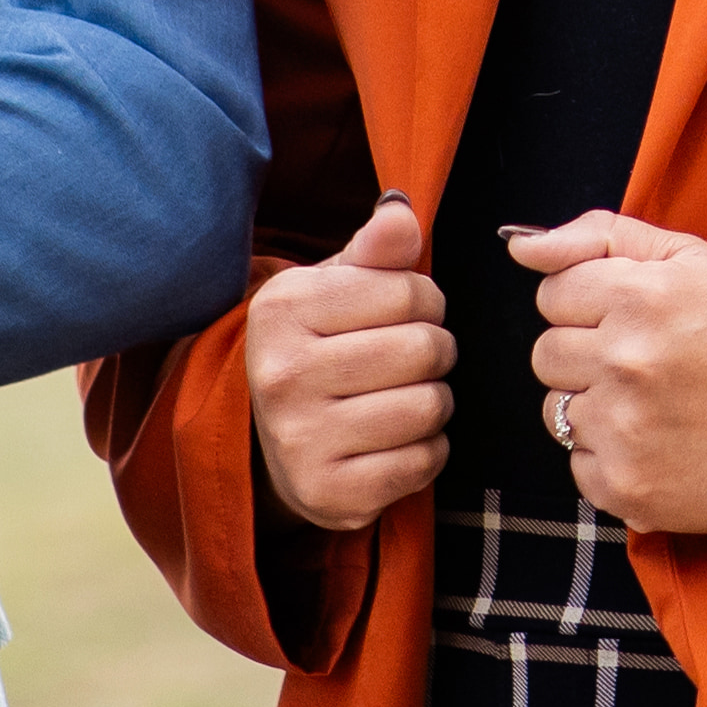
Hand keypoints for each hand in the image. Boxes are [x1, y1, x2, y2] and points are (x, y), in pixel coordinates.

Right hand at [244, 193, 453, 529]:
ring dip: (434, 403)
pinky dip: (426, 452)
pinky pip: (424, 462)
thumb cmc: (320, 348)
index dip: (425, 302)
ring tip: (402, 398)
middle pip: (426, 349)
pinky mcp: (329, 493)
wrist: (272, 443)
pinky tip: (394, 442)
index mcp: (282, 310)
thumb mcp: (336, 287)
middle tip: (408, 361)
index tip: (403, 315)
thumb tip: (401, 212)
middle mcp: (282, 375)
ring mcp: (301, 440)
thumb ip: (377, 248)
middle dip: (434, 352)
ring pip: (430, 406)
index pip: (410, 291)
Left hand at [518, 211, 706, 539]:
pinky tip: (658, 444)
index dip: (592, 304)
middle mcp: (625, 361)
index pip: (552, 294)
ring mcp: (623, 428)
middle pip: (546, 353)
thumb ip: (602, 237)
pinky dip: (610, 458)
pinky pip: (578, 465)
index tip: (635, 320)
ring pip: (556, 411)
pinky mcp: (625, 484)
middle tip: (646, 364)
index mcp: (640, 296)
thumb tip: (522, 246)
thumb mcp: (694, 261)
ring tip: (655, 406)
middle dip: (587, 355)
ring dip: (595, 407)